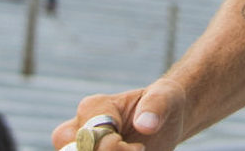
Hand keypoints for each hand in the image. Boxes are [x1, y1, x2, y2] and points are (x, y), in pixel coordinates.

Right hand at [55, 77, 189, 150]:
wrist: (166, 122)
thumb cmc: (164, 104)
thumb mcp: (166, 98)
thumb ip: (156, 106)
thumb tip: (145, 124)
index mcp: (94, 107)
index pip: (90, 135)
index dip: (114, 147)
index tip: (140, 147)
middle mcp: (79, 128)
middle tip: (137, 150)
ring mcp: (82, 146)